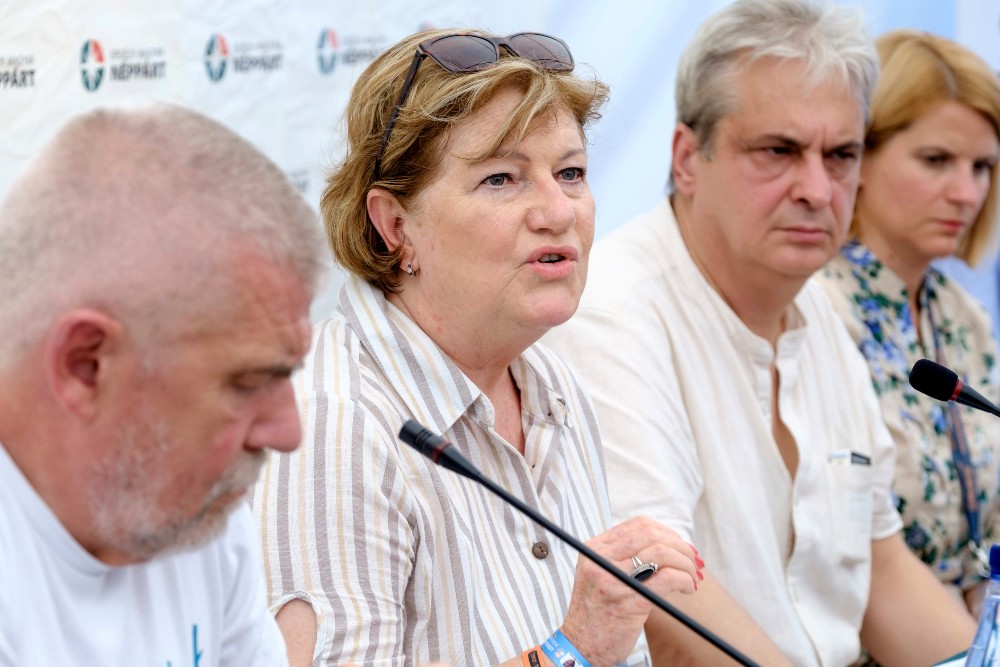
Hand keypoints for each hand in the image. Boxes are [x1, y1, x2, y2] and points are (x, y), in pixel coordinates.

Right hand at [559, 516, 702, 664]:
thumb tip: (669, 543)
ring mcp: (614, 580)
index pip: (638, 525)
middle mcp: (601, 560)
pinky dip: (684, 580)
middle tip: (694, 561)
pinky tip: (688, 588)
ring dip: (686, 564)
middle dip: (680, 546)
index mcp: (595, 549)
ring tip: (693, 577)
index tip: (680, 546)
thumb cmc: (598, 609)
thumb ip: (623, 555)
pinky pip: (667, 579)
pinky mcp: (629, 602)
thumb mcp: (601, 572)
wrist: (582, 645)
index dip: (667, 533)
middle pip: (652, 535)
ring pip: (662, 554)